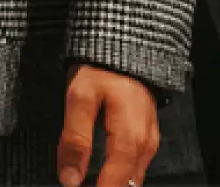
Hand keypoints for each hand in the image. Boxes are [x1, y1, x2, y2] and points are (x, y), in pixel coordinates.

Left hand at [57, 63, 158, 186]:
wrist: (124, 46)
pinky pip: (135, 168)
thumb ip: (76, 141)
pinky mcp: (147, 137)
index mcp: (130, 138)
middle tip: (80, 185)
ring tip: (89, 183)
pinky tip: (103, 178)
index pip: (114, 183)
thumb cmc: (102, 69)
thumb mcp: (80, 99)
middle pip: (126, 185)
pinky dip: (119, 178)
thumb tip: (70, 179)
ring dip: (113, 185)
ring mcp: (149, 141)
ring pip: (133, 180)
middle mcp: (145, 144)